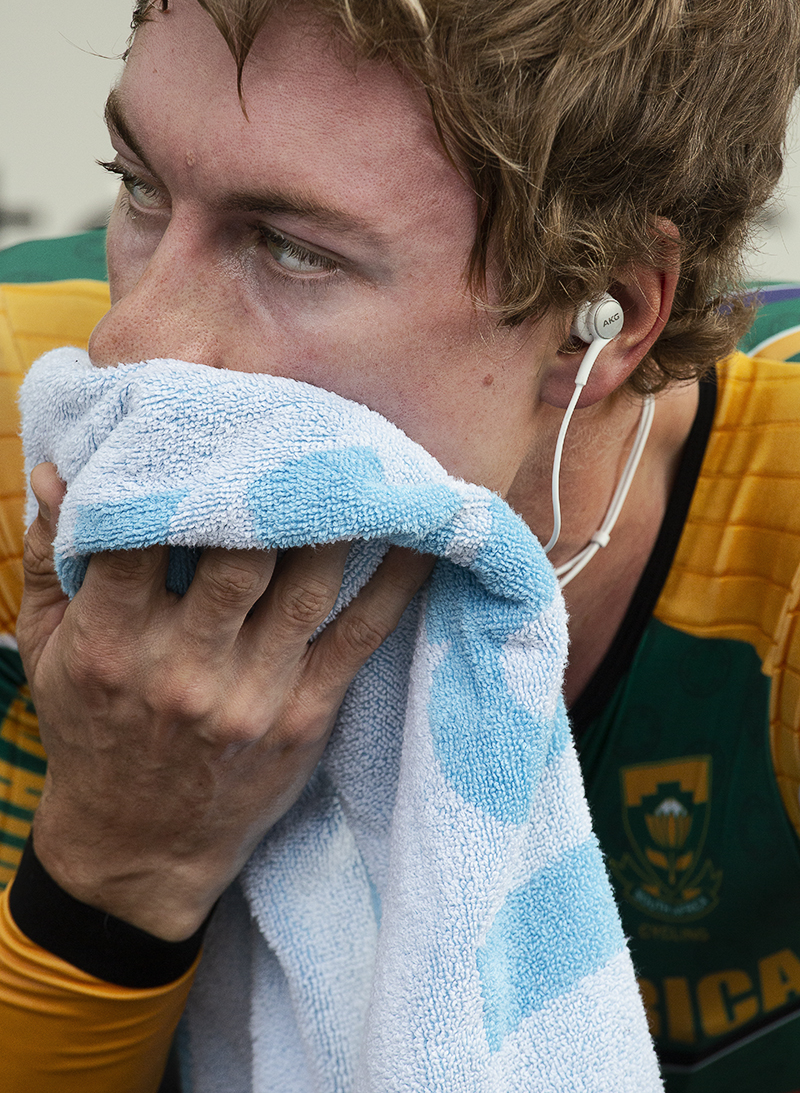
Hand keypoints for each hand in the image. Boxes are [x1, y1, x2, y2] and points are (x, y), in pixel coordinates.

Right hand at [18, 462, 432, 940]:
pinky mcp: (303, 718)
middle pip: (237, 554)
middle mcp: (181, 667)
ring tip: (359, 457)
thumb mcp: (49, 650)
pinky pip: (355, 639)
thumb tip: (63, 470)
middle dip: (267, 487)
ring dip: (336, 519)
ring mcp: (249, 695)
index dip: (174, 473)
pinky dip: (391, 585)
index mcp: (110, 642)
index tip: (205, 421)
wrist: (136, 849)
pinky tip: (416, 535)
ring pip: (304, 586)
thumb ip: (52, 557)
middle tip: (298, 424)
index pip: (140, 537)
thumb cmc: (89, 732)